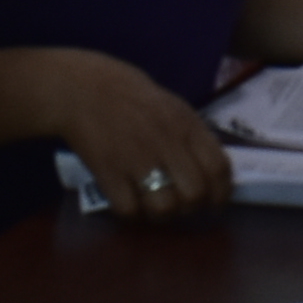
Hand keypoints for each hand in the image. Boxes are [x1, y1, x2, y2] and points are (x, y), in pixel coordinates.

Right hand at [32, 50, 232, 220]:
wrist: (81, 89)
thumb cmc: (130, 96)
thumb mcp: (172, 106)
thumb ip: (192, 137)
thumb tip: (211, 174)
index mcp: (185, 123)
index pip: (219, 167)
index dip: (221, 193)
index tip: (215, 203)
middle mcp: (165, 142)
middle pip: (194, 194)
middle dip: (191, 207)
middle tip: (181, 205)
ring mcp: (136, 158)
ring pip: (165, 207)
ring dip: (163, 214)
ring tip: (154, 205)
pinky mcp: (108, 172)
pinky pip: (129, 209)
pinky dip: (132, 212)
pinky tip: (129, 200)